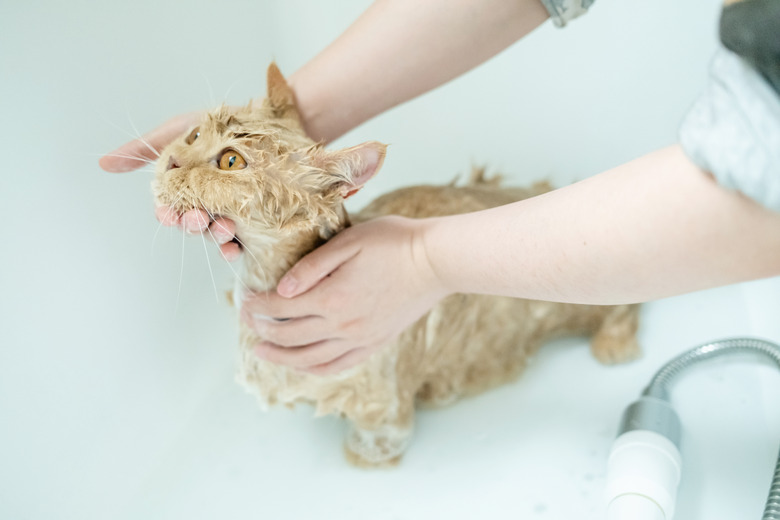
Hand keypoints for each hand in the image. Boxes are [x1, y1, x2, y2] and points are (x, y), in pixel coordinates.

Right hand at [99, 111, 241, 260]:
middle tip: (197, 217)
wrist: (267, 116)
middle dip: (191, 224)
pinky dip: (234, 247)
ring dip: (215, 235)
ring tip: (224, 226)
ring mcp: (230, 212)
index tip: (167, 213)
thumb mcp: (178, 131)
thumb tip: (105, 163)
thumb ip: (141, 150)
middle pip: (192, 223)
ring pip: (216, 233)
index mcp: (185, 188)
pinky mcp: (255, 218)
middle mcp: (206, 203)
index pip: (170, 209)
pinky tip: (234, 247)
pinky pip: (243, 241)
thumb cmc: (220, 124)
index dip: (167, 214)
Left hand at [241, 216, 448, 374]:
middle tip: (246, 323)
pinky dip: (313, 368)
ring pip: (309, 359)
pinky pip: (337, 365)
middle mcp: (343, 326)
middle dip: (262, 330)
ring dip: (281, 357)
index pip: (281, 308)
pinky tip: (302, 364)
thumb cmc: (394, 243)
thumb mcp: (349, 241)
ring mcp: (360, 339)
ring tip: (263, 351)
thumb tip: (281, 289)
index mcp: (333, 297)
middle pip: (289, 336)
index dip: (257, 305)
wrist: (437, 262)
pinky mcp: (375, 343)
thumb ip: (312, 267)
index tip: (244, 300)